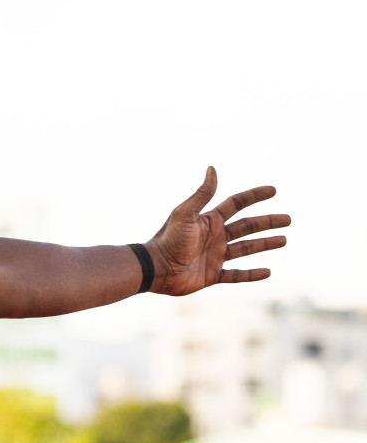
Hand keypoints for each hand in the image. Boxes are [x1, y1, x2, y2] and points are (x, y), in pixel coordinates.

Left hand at [145, 167, 289, 295]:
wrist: (155, 268)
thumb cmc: (168, 239)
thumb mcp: (185, 214)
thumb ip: (201, 194)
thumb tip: (212, 168)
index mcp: (209, 221)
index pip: (236, 204)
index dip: (254, 196)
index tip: (273, 190)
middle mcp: (214, 237)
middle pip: (247, 226)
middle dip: (267, 222)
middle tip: (288, 219)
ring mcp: (214, 256)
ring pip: (246, 249)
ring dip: (265, 244)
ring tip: (284, 240)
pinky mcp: (212, 275)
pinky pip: (236, 275)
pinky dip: (251, 274)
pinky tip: (267, 272)